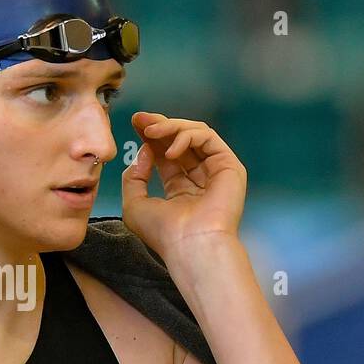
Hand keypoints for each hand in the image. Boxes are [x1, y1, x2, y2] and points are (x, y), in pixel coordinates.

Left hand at [121, 111, 246, 257]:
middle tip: (140, 119)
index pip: (166, 154)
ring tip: (150, 131)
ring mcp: (216, 171)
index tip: (135, 123)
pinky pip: (207, 138)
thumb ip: (134, 178)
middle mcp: (199, 178)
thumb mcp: (135, 204)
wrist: (190, 245)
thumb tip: (144, 152)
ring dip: (170, 127)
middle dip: (159, 126)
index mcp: (180, 189)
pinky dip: (186, 136)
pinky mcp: (229, 165)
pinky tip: (169, 150)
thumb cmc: (163, 233)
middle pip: (180, 140)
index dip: (151, 136)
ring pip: (194, 134)